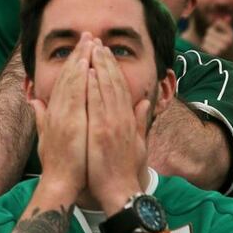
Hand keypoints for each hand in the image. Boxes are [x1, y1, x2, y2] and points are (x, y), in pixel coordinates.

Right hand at [30, 33, 90, 196]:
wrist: (60, 183)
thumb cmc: (58, 163)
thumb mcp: (47, 136)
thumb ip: (42, 117)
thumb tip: (35, 102)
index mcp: (54, 113)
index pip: (64, 82)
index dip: (73, 63)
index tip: (82, 47)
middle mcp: (57, 111)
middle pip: (68, 77)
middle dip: (78, 55)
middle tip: (87, 35)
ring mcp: (63, 116)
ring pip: (72, 81)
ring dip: (81, 60)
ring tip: (89, 42)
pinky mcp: (70, 122)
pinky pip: (76, 95)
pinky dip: (81, 78)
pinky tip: (87, 64)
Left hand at [86, 42, 147, 215]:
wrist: (119, 191)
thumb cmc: (123, 169)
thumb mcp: (136, 142)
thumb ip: (138, 121)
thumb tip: (143, 103)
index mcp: (126, 119)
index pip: (119, 87)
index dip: (111, 68)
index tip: (103, 52)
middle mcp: (120, 118)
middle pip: (112, 83)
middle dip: (104, 61)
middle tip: (96, 41)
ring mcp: (112, 124)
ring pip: (106, 89)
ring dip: (99, 67)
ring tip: (92, 49)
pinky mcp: (103, 132)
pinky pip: (98, 105)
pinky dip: (94, 88)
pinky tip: (89, 73)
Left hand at [200, 20, 232, 57]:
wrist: (229, 61)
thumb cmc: (228, 45)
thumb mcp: (229, 33)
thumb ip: (223, 25)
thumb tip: (216, 19)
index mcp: (230, 36)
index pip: (216, 24)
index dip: (215, 27)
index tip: (219, 32)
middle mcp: (226, 43)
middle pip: (210, 31)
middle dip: (211, 34)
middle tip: (216, 40)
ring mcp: (219, 49)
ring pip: (206, 38)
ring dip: (208, 41)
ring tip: (215, 45)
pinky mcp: (213, 54)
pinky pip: (204, 45)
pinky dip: (206, 46)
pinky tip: (212, 50)